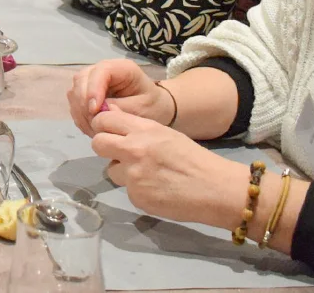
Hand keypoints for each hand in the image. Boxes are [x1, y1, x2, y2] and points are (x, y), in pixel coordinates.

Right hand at [68, 60, 174, 134]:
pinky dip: (80, 116)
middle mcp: (103, 70)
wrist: (155, 108)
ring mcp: (92, 81)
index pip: (100, 71)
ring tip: (94, 128)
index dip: (93, 89)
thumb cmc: (151, 106)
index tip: (94, 110)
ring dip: (80, 111)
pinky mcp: (86, 93)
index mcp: (121, 68)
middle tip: (93, 123)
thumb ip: (119, 109)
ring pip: (74, 90)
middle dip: (83, 102)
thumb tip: (97, 112)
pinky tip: (92, 127)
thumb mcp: (141, 109)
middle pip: (82, 79)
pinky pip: (75, 102)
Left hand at [90, 109, 245, 228]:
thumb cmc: (192, 159)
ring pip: (111, 170)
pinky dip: (138, 190)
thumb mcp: (165, 134)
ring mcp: (133, 175)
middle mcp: (134, 150)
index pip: (104, 120)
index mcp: (143, 130)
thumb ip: (136, 128)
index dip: (103, 126)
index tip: (108, 131)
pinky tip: (157, 189)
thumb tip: (110, 116)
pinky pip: (128, 190)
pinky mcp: (136, 196)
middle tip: (120, 153)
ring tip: (147, 175)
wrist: (215, 189)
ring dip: (123, 172)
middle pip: (97, 144)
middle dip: (105, 147)